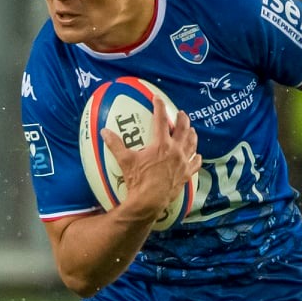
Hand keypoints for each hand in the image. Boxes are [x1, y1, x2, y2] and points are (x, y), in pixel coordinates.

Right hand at [104, 105, 201, 220]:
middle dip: (182, 119)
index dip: (159, 107)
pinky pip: (194, 164)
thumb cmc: (138, 180)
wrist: (149, 201)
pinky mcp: (186, 175)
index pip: (161, 120)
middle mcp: (176, 151)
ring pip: (192, 144)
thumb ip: (115, 145)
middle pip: (183, 129)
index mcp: (161, 144)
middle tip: (181, 114)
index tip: (158, 99)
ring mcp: (183, 163)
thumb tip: (104, 132)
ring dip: (192, 135)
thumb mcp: (126, 161)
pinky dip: (196, 158)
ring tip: (191, 130)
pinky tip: (197, 156)